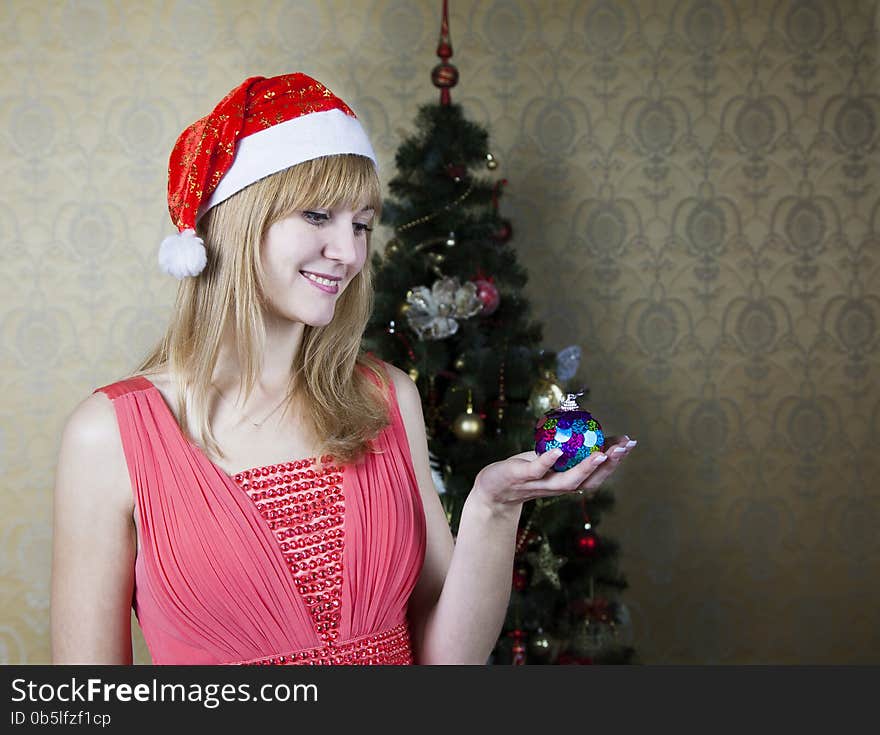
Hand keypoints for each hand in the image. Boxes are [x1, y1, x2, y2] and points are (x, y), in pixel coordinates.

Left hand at [472, 435, 636, 507]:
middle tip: (623, 448)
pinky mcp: (522, 477)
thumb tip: (586, 425)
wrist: (494, 490)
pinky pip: (538, 470)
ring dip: (587, 468)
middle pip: (590, 480)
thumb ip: (567, 449)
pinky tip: (558, 450)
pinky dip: (549, 461)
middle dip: (609, 464)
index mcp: (569, 480)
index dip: (615, 460)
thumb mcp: (549, 458)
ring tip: (601, 454)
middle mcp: (560, 486)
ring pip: (569, 480)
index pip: (598, 473)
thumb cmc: (525, 470)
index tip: (630, 444)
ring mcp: (542, 484)